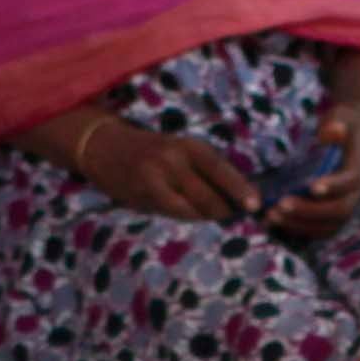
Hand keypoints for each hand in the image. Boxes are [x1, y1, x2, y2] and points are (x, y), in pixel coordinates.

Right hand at [76, 118, 262, 223]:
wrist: (104, 147)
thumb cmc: (149, 150)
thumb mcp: (177, 150)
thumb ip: (200, 169)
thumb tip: (232, 193)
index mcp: (188, 145)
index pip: (220, 167)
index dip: (239, 187)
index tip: (255, 204)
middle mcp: (174, 158)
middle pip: (209, 194)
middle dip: (225, 209)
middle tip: (233, 214)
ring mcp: (158, 177)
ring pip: (193, 208)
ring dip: (207, 215)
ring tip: (214, 215)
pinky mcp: (145, 193)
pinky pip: (174, 212)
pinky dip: (187, 215)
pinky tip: (189, 213)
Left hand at [264, 101, 359, 238]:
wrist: (358, 141)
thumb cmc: (345, 126)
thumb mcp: (342, 117)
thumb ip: (336, 123)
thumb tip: (331, 131)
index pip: (351, 180)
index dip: (333, 185)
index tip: (311, 187)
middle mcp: (357, 192)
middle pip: (340, 210)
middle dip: (309, 210)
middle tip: (280, 205)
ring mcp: (348, 206)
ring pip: (329, 225)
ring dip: (300, 223)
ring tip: (272, 216)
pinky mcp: (335, 215)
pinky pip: (319, 229)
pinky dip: (298, 228)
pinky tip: (275, 221)